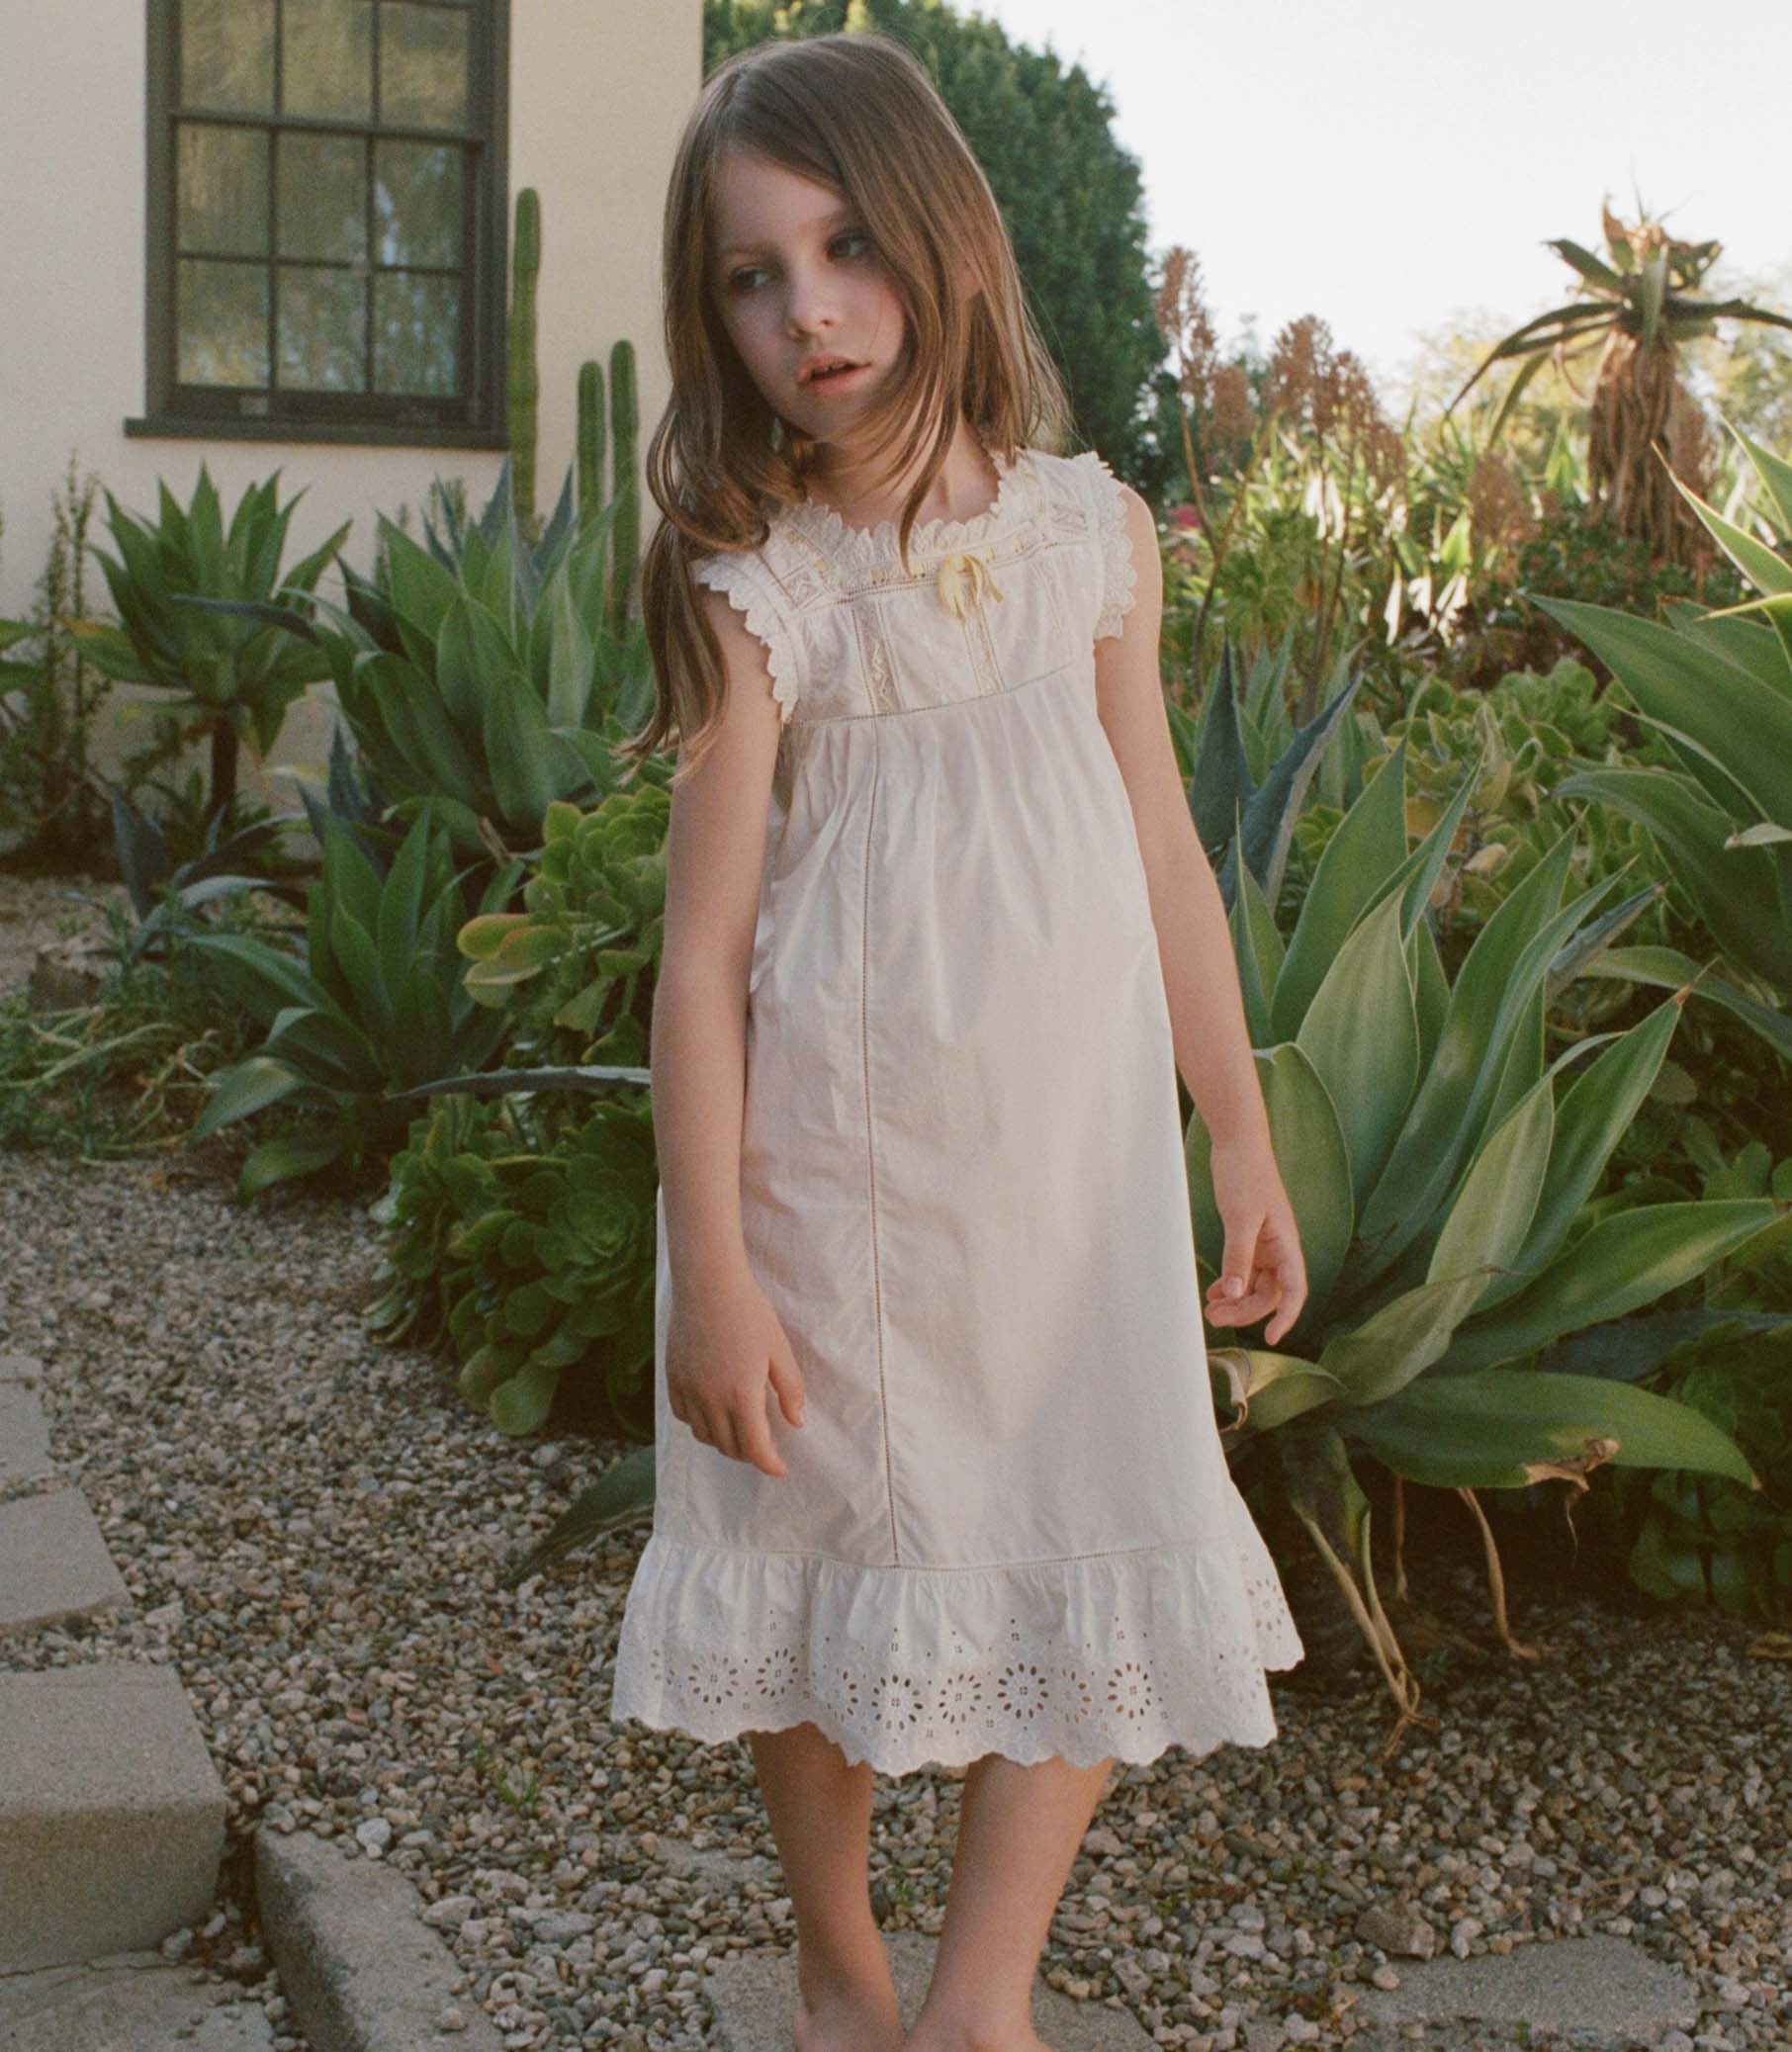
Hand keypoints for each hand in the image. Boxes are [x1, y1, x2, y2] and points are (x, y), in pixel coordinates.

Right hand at [665, 1266, 806, 1476]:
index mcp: (741, 1395)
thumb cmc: (750, 1313)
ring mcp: (688, 1390)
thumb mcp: (779, 1350)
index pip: (755, 1447)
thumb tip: (796, 1423)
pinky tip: (712, 1413)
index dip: (769, 1464)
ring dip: (724, 1441)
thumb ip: (790, 1390)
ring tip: (739, 1432)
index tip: (780, 1468)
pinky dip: (700, 1423)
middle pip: (729, 1446)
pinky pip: (684, 1416)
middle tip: (764, 1447)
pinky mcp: (672, 1378)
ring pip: (704, 1435)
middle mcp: (710, 1399)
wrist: (708, 1283)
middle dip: (749, 1454)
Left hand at [1203, 1132, 1308, 1347]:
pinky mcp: (1249, 1237)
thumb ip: (1238, 1257)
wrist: (1238, 1142)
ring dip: (1235, 1299)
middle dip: (1245, 1310)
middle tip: (1213, 1319)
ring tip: (1210, 1309)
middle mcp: (1280, 1247)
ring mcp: (1265, 1243)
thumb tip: (1235, 1294)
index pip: (1295, 1289)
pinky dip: (1230, 1283)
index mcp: (1287, 1243)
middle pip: (1270, 1293)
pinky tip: (1213, 1292)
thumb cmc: (1245, 1174)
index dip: (1287, 1316)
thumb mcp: (1240, 1218)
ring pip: (1255, 1285)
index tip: (1272, 1338)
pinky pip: (1244, 1270)